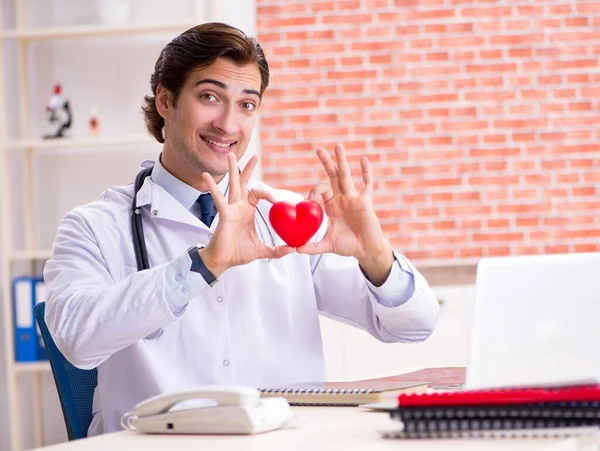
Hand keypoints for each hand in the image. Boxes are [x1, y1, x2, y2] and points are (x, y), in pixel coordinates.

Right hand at [199, 153, 293, 276]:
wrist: (222, 261)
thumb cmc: (238, 253)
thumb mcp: (262, 251)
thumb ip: (277, 250)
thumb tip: (292, 249)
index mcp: (247, 212)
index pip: (258, 195)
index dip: (268, 194)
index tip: (278, 200)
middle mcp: (239, 207)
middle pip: (244, 183)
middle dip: (248, 169)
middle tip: (255, 156)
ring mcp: (231, 209)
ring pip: (233, 185)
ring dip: (232, 170)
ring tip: (230, 155)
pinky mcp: (224, 215)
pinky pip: (218, 199)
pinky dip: (212, 187)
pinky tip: (206, 176)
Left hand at [296, 144, 393, 284]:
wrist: (365, 250)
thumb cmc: (348, 246)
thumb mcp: (327, 245)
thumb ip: (312, 247)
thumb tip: (295, 249)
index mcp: (331, 206)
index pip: (320, 191)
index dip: (313, 192)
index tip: (309, 200)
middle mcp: (341, 199)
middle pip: (332, 176)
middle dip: (326, 163)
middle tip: (318, 149)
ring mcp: (353, 198)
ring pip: (346, 176)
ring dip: (341, 161)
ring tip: (337, 147)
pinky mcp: (365, 201)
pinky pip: (366, 185)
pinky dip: (366, 173)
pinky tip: (363, 160)